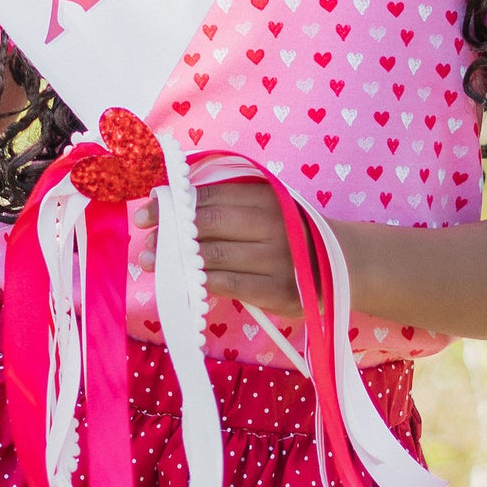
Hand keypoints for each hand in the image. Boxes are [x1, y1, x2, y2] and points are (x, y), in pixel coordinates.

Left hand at [133, 178, 304, 319]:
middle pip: (207, 224)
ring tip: (151, 262)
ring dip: (176, 259)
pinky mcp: (276, 289)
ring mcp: (275, 257)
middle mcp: (270, 223)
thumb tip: (172, 203)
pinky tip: (182, 282)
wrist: (340, 262)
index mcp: (264, 196)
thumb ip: (228, 203)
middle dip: (170, 232)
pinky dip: (200, 282)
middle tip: (146, 239)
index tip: (145, 212)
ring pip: (213, 255)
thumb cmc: (291, 232)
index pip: (208, 197)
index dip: (172, 204)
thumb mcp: (268, 205)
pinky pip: (228, 284)